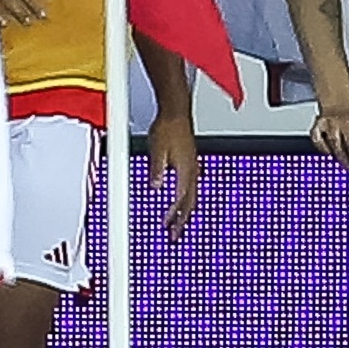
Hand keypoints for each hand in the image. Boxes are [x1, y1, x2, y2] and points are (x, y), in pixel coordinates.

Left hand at [147, 103, 200, 239]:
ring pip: (191, 195)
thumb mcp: (157, 150)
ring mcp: (193, 166)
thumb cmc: (167, 127)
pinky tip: (182, 199)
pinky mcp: (190, 162)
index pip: (181, 200)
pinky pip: (191, 185)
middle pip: (189, 202)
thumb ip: (157, 170)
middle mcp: (192, 171)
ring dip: (184, 211)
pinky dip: (186, 197)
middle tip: (175, 235)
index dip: (174, 217)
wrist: (176, 111)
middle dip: (181, 221)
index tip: (168, 228)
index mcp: (185, 171)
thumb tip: (155, 187)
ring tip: (178, 222)